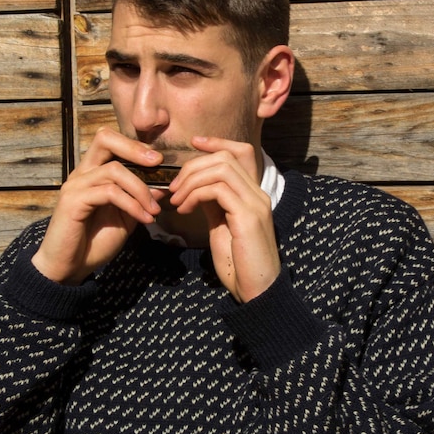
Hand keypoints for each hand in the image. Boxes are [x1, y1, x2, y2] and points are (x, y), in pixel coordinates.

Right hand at [31, 127, 163, 284]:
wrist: (70, 267)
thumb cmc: (95, 241)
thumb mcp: (126, 218)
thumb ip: (140, 200)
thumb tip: (162, 186)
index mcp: (93, 173)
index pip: (111, 142)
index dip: (136, 146)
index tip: (160, 161)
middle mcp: (82, 173)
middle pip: (105, 139)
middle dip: (135, 148)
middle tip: (157, 163)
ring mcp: (76, 185)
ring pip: (114, 170)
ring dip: (141, 189)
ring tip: (154, 210)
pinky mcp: (73, 201)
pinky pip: (110, 193)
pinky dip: (132, 204)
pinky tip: (144, 219)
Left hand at [167, 136, 280, 302]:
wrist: (256, 291)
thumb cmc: (238, 263)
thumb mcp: (221, 226)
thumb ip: (213, 203)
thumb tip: (195, 186)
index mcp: (254, 194)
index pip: (242, 151)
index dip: (217, 142)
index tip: (194, 143)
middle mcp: (259, 194)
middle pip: (226, 157)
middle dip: (193, 166)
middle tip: (173, 187)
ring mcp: (256, 203)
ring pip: (221, 168)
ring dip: (191, 180)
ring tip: (176, 199)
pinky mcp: (248, 217)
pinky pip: (218, 190)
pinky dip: (195, 194)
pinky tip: (185, 209)